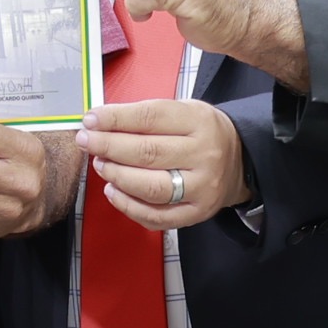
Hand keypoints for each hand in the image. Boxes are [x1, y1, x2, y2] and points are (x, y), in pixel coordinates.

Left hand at [78, 98, 248, 232]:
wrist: (241, 161)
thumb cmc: (201, 133)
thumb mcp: (184, 111)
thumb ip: (147, 117)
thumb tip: (101, 123)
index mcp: (200, 122)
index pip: (150, 118)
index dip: (115, 119)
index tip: (91, 119)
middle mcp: (203, 155)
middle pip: (147, 153)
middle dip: (108, 146)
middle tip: (86, 141)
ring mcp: (202, 188)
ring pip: (151, 187)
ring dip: (117, 176)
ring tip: (100, 165)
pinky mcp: (196, 213)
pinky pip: (156, 216)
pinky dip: (128, 205)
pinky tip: (113, 191)